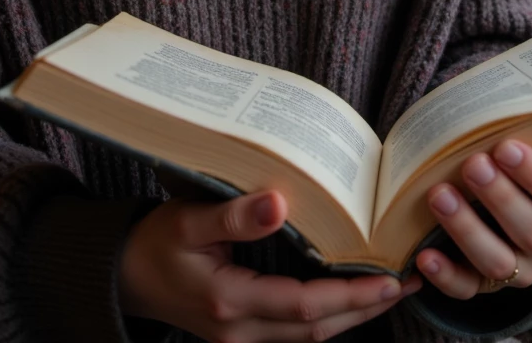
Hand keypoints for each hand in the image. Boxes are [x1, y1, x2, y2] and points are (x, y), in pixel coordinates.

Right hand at [118, 188, 421, 341]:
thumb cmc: (155, 242)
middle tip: (408, 282)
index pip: (305, 308)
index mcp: (230, 303)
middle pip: (318, 331)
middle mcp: (240, 332)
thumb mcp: (188, 221)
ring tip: (391, 288)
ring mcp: (242, 339)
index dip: (351, 295)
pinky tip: (350, 296)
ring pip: (311, 337)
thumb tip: (279, 203)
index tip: (390, 279)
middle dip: (365, 308)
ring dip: (352, 315)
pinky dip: (328, 316)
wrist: (123, 277)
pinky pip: (296, 332)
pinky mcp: (243, 334)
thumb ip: (233, 216)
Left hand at [415, 140, 531, 298]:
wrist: (519, 205)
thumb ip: (515, 131)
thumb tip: (479, 100)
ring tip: (439, 195)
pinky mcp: (485, 286)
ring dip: (468, 230)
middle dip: (499, 197)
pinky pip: (467, 289)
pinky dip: (446, 275)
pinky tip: (425, 255)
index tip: (505, 147)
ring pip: (499, 262)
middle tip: (472, 164)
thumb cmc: (518, 165)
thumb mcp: (530, 148)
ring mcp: (520, 270)